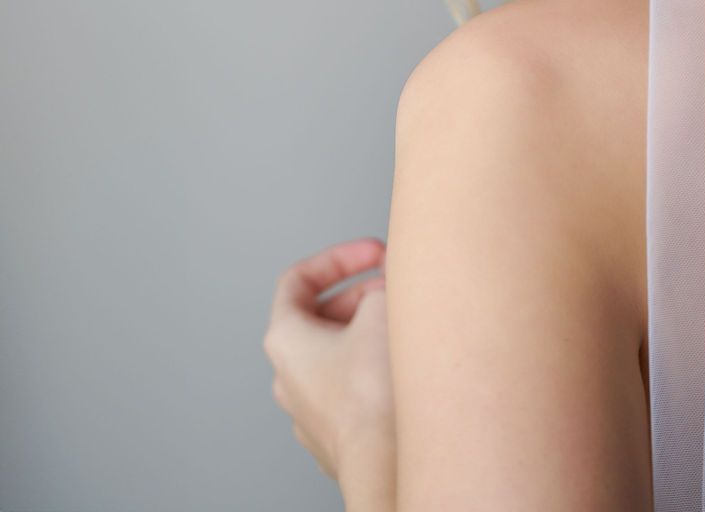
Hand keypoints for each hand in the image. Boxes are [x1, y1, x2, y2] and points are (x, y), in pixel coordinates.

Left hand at [263, 237, 395, 490]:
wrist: (387, 463)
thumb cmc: (372, 392)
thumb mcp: (381, 307)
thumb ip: (383, 281)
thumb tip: (393, 278)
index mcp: (285, 340)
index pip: (298, 279)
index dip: (339, 257)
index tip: (374, 253)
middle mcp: (289, 378)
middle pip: (323, 316)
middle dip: (364, 294)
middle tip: (398, 288)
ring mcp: (312, 412)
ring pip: (342, 355)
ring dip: (373, 333)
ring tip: (406, 327)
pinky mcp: (341, 437)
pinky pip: (357, 390)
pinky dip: (379, 370)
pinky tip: (408, 368)